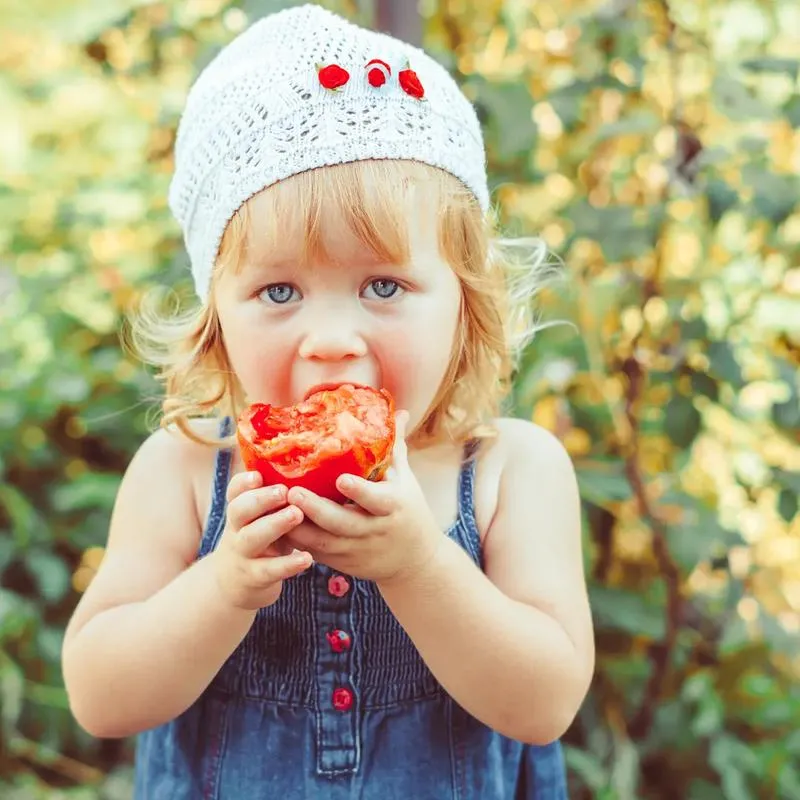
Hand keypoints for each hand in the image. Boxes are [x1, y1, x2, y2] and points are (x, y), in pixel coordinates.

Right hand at [212, 471, 311, 610]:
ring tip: (297, 514)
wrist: (232, 584)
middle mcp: (237, 529)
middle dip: (261, 499)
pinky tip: (307, 558)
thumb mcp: (260, 518)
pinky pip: (269, 570)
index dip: (243, 482)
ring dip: (274, 524)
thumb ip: (276, 498)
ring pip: (252, 537)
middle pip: (239, 510)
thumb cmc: (259, 539)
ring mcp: (243, 553)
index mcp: (240, 510)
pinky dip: (288, 564)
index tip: (259, 475)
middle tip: (285, 491)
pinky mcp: (254, 577)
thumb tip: (313, 466)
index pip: (235, 491)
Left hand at [284, 412, 443, 584]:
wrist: (416, 561)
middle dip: (315, 509)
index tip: (341, 479)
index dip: (359, 492)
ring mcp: (355, 550)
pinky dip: (294, 542)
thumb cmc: (408, 510)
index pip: (376, 500)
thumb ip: (395, 446)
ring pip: (322, 543)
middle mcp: (373, 530)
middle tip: (292, 490)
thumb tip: (399, 411)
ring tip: (273, 507)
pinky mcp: (341, 563)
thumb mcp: (406, 479)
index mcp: (392, 506)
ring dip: (296, 527)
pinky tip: (275, 526)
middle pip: (341, 523)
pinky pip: (313, 554)